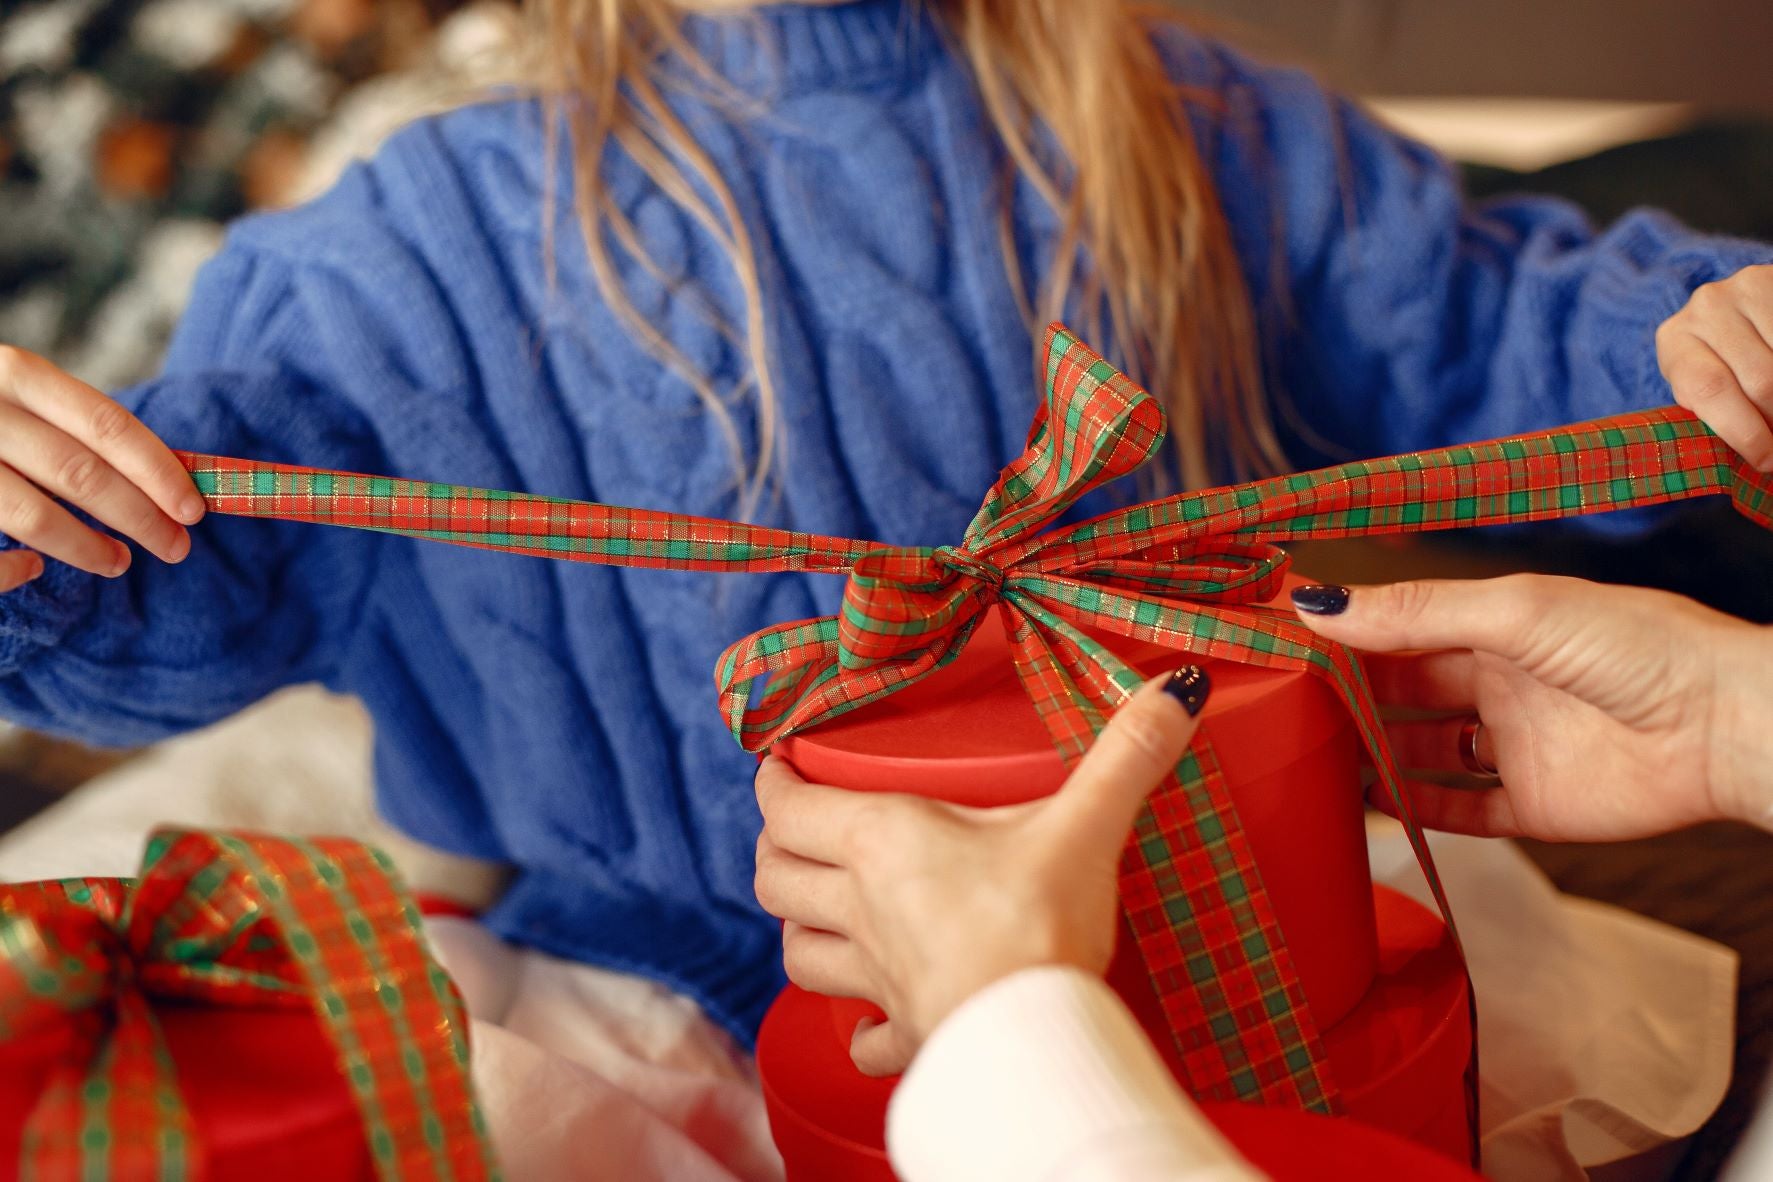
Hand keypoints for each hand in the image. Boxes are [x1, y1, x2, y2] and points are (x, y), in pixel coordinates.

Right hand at [0, 346, 202, 590]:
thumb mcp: (22, 401)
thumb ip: (80, 431)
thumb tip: (172, 480)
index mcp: (14, 373)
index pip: (107, 425)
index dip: (158, 470)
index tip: (195, 509)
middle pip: (79, 472)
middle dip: (139, 517)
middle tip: (176, 549)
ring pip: (30, 513)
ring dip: (86, 547)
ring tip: (119, 562)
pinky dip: (15, 567)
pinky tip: (34, 568)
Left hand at [753, 666, 1209, 1076]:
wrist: (1036, 1044)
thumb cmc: (1040, 930)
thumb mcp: (1084, 828)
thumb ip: (1126, 755)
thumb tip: (1176, 688)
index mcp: (882, 843)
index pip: (790, 805)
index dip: (775, 782)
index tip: (778, 764)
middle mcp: (862, 908)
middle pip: (775, 876)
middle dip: (776, 849)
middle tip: (796, 828)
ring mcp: (876, 979)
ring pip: (797, 953)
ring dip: (800, 928)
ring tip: (821, 911)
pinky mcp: (905, 1034)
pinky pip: (860, 1035)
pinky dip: (856, 1025)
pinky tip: (871, 1019)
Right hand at [1291, 577, 1772, 839]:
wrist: (1726, 725)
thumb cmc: (1637, 644)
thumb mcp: (1514, 611)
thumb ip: (1415, 614)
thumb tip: (1319, 602)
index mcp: (1495, 627)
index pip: (1400, 630)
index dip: (1344, 633)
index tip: (1278, 636)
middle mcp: (1499, 686)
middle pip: (1402, 693)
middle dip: (1346, 695)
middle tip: (1279, 702)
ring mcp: (1515, 748)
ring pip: (1421, 754)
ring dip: (1372, 755)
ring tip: (1309, 756)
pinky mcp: (1534, 807)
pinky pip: (1461, 812)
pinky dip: (1415, 812)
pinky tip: (1370, 806)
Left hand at [1658, 263, 1772, 469]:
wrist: (1733, 311)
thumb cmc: (1717, 363)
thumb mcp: (1703, 388)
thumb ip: (1717, 414)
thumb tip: (1760, 462)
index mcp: (1675, 340)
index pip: (1710, 389)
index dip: (1745, 432)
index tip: (1767, 461)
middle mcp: (1706, 307)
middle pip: (1762, 380)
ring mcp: (1747, 287)